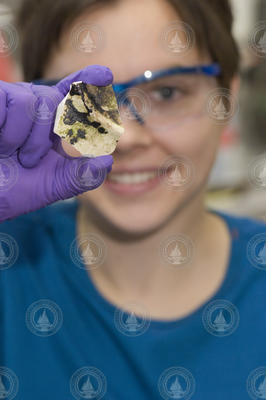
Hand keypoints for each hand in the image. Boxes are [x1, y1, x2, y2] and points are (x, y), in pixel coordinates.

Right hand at [0, 65, 113, 221]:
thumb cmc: (11, 189)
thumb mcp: (52, 186)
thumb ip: (81, 177)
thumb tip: (108, 162)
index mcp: (50, 123)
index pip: (72, 95)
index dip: (87, 80)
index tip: (106, 74)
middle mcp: (30, 107)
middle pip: (55, 98)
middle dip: (47, 134)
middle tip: (29, 160)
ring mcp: (8, 101)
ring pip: (34, 101)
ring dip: (27, 138)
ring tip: (9, 154)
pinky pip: (14, 102)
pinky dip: (10, 132)